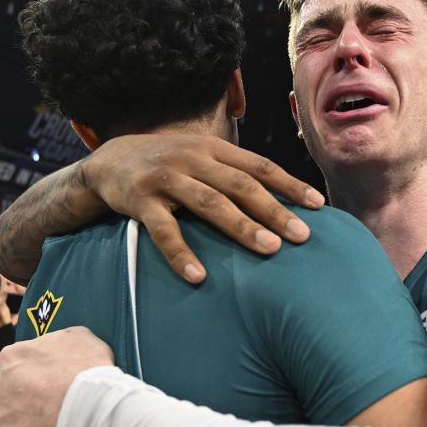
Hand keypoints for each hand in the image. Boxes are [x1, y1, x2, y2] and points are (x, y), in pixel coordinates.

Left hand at [0, 326, 116, 426]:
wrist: (94, 412)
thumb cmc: (89, 372)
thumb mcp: (81, 337)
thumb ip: (58, 341)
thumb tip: (57, 347)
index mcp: (11, 357)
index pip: (18, 362)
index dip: (39, 371)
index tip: (54, 379)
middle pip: (9, 392)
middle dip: (28, 397)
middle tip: (55, 404)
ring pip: (9, 420)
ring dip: (26, 423)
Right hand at [82, 134, 325, 282]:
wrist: (108, 161)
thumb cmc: (168, 164)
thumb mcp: (200, 158)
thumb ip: (233, 173)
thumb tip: (281, 201)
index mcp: (213, 149)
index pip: (259, 166)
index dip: (289, 185)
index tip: (318, 205)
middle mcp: (193, 159)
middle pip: (240, 185)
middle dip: (274, 210)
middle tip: (302, 235)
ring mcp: (166, 179)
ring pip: (210, 204)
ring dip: (242, 227)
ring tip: (270, 250)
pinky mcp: (140, 201)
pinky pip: (164, 231)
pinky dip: (181, 254)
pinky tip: (199, 276)